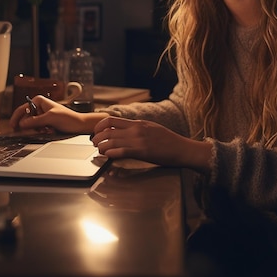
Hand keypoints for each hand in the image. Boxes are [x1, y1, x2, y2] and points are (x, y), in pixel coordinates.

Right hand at [8, 94, 92, 134]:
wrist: (78, 125)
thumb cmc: (68, 118)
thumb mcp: (50, 118)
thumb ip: (35, 121)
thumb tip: (22, 124)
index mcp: (39, 100)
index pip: (22, 109)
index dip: (16, 118)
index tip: (12, 127)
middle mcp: (39, 107)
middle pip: (25, 118)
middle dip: (31, 126)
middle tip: (39, 130)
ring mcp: (41, 115)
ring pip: (31, 125)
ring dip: (38, 129)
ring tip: (48, 129)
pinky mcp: (44, 123)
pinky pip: (37, 129)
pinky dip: (41, 131)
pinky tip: (50, 131)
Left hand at [91, 117, 211, 171]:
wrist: (182, 148)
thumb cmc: (169, 141)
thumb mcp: (151, 128)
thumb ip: (138, 128)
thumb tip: (125, 131)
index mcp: (138, 123)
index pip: (112, 120)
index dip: (99, 126)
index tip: (95, 132)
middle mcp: (136, 129)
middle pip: (108, 130)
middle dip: (97, 137)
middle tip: (94, 143)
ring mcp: (138, 140)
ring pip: (112, 141)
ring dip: (102, 146)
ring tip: (99, 151)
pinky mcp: (142, 151)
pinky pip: (121, 151)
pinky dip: (111, 153)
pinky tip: (107, 156)